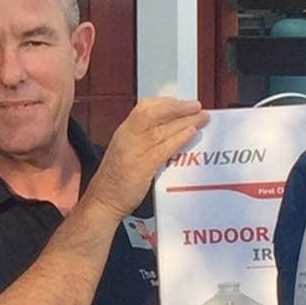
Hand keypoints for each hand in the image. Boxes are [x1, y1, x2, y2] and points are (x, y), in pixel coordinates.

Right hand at [82, 97, 206, 217]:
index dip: (166, 102)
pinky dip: (179, 138)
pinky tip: (191, 133)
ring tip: (202, 118)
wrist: (103, 202)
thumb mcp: (127, 152)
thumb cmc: (116, 180)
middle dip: (179, 107)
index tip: (183, 103)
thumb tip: (171, 132)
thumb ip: (145, 141)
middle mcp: (127, 137)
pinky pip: (162, 149)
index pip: (145, 108)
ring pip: (161, 129)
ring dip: (185, 121)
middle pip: (154, 113)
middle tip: (197, 106)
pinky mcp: (140, 168)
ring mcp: (133, 152)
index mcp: (124, 132)